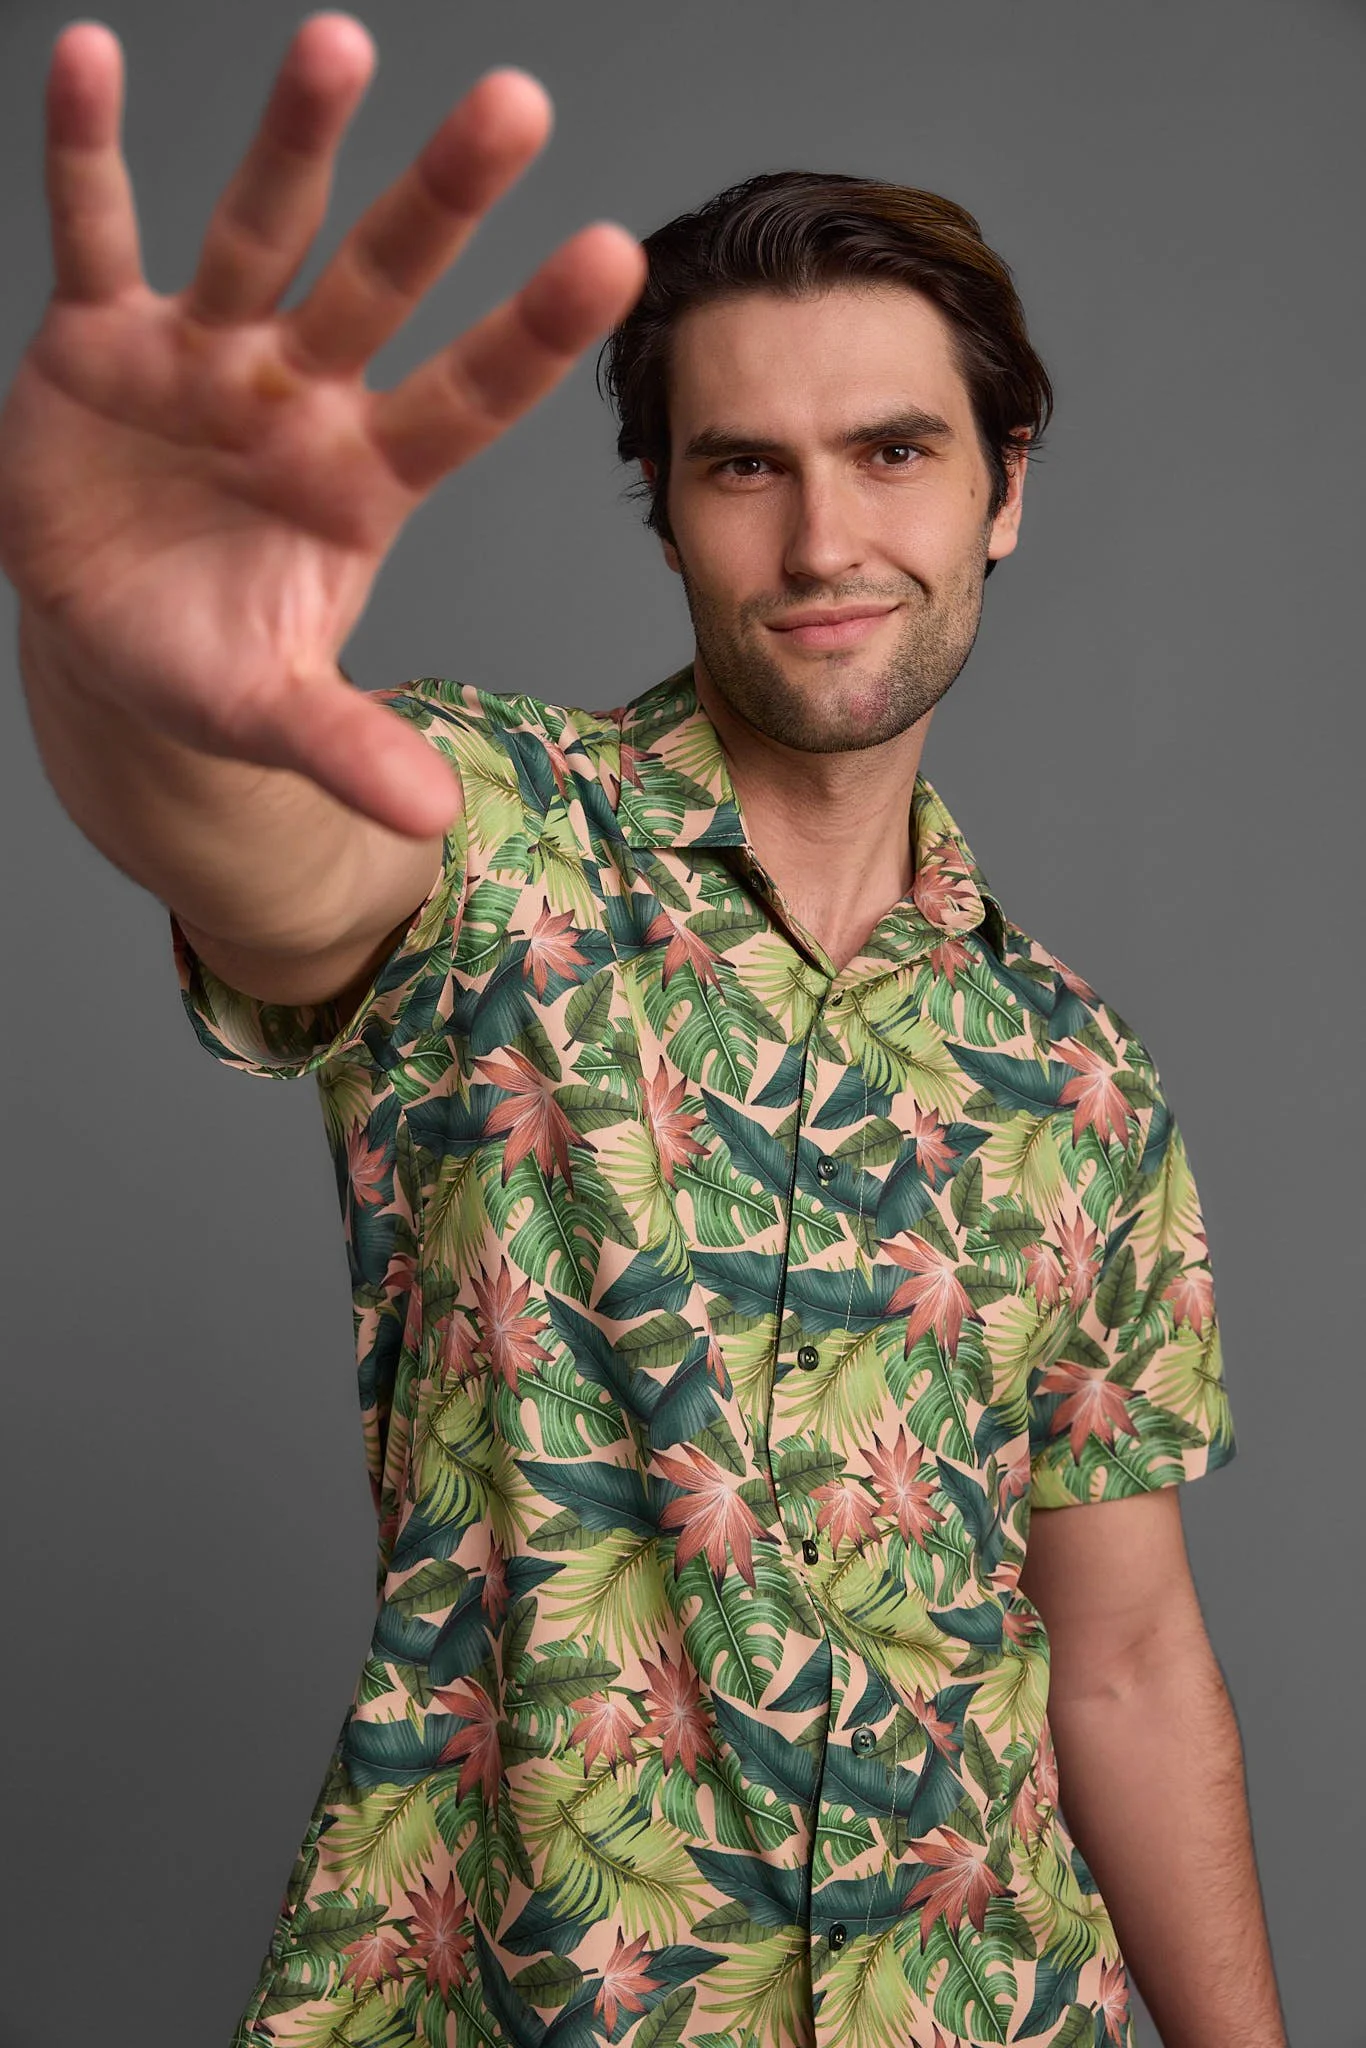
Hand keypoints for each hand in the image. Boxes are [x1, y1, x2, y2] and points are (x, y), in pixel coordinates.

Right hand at [0, 15, 645, 835]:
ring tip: (341, 43)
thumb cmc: (209, 663)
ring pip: (259, 233)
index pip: (465, 401)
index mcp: (361, 481)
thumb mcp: (272, 713)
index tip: (614, 256)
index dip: (530, 335)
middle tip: (515, 105)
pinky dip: (82, 155)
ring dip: (292, 143)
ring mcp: (204, 358)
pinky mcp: (99, 340)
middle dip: (440, 200)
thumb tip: (435, 822)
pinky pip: (92, 235)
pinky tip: (84, 58)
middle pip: (381, 285)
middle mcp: (299, 396)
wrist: (106, 638)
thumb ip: (347, 748)